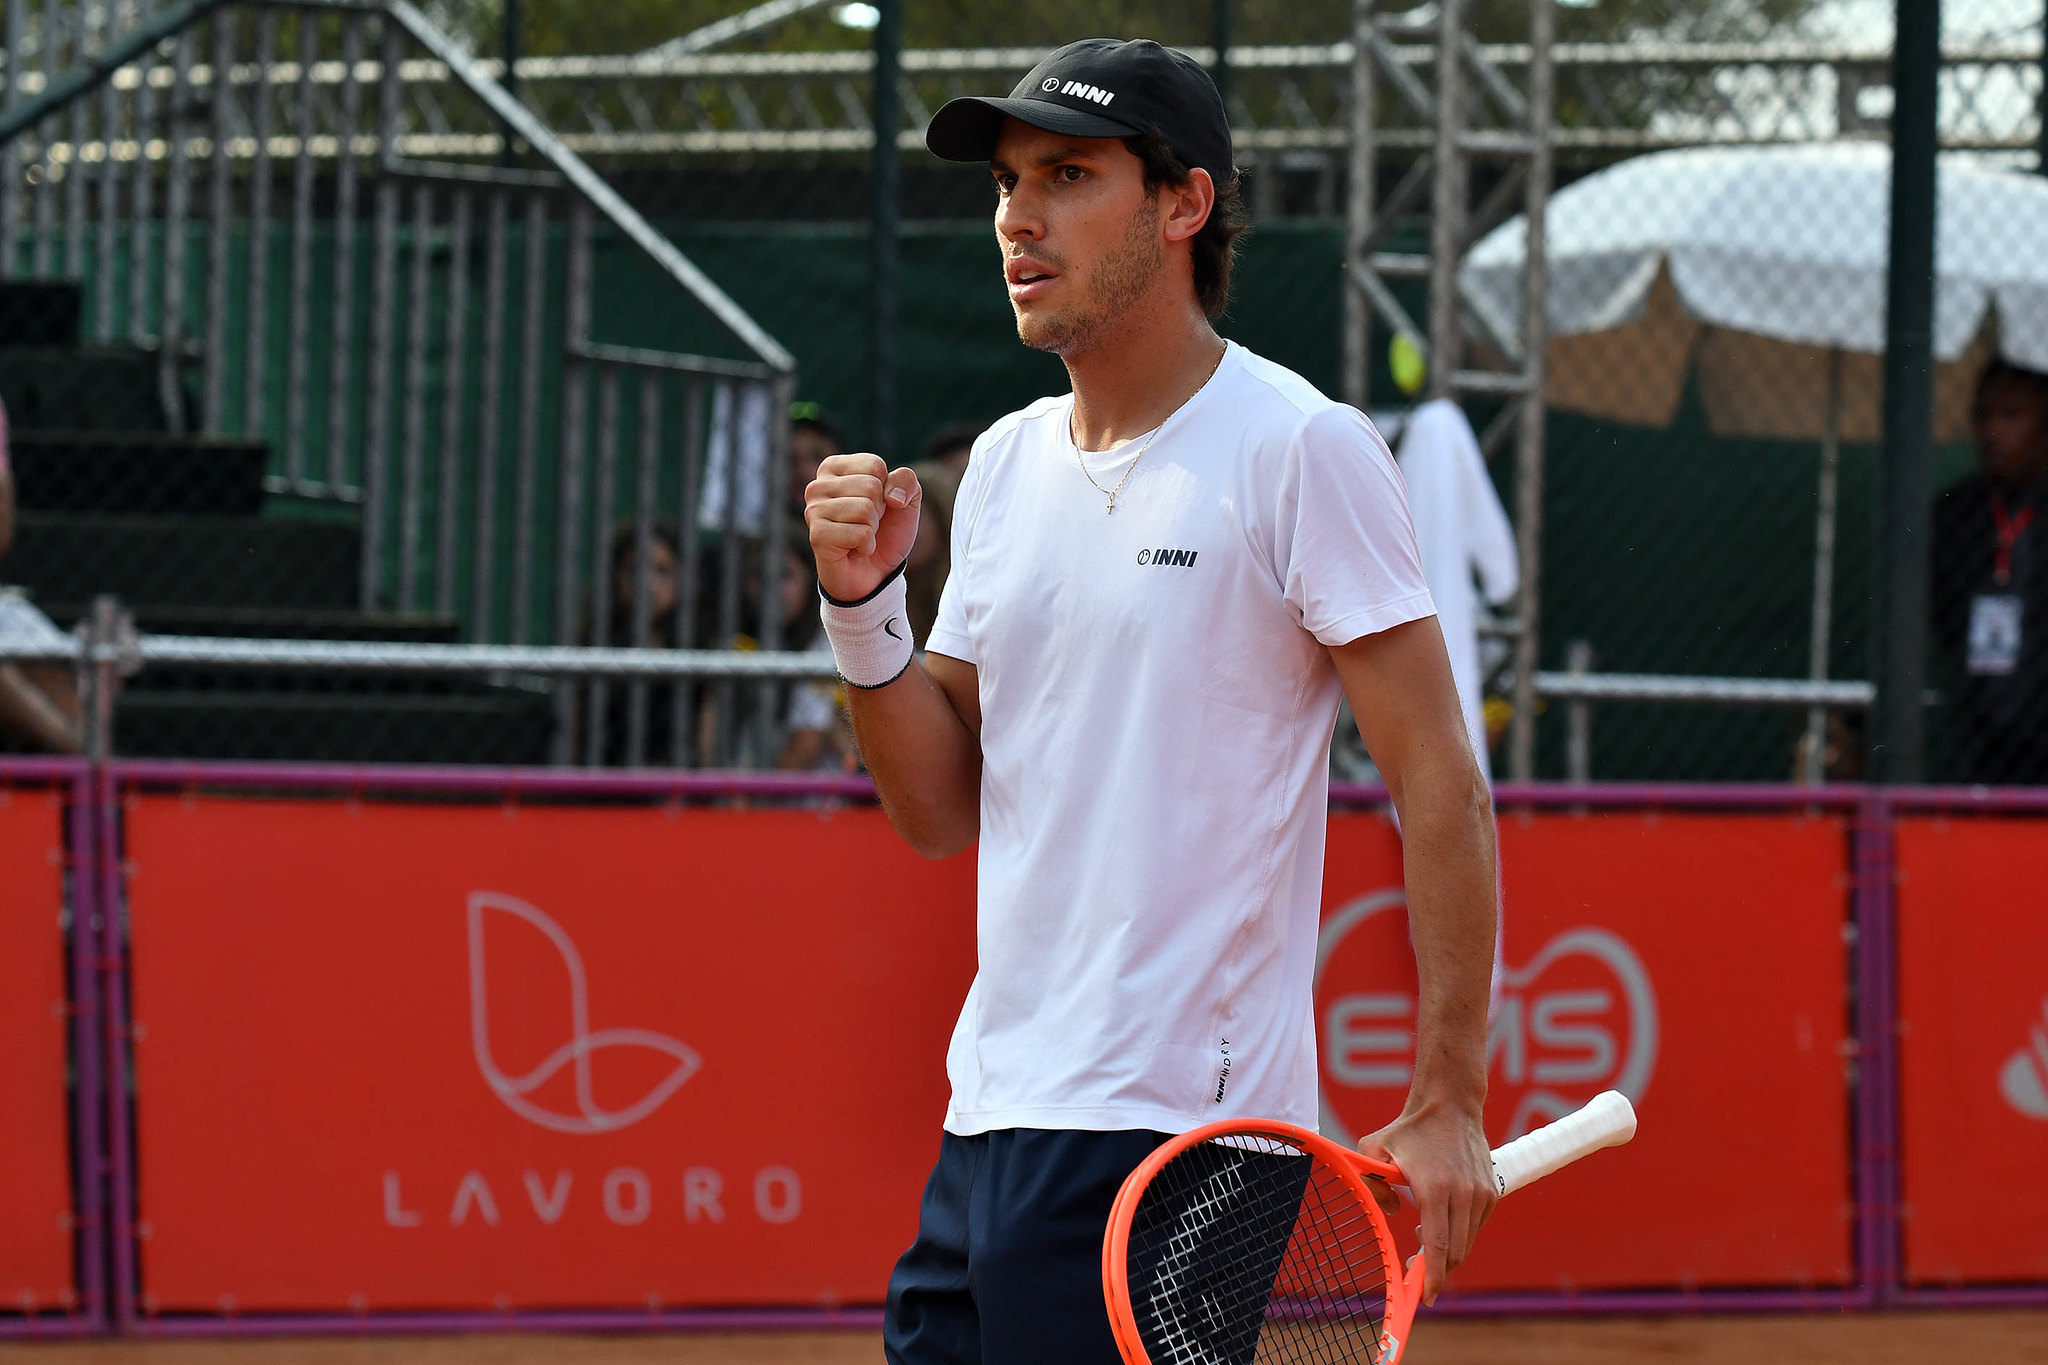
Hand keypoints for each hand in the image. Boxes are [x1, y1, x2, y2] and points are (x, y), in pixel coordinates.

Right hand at [804, 453, 920, 602]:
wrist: (874, 573)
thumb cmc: (885, 532)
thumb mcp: (906, 501)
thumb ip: (906, 481)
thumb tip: (892, 495)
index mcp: (834, 468)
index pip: (874, 466)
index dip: (886, 489)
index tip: (876, 506)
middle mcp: (817, 485)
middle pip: (871, 486)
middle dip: (880, 511)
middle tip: (868, 525)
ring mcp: (813, 510)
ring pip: (865, 509)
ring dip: (872, 529)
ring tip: (861, 536)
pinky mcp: (818, 535)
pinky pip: (861, 533)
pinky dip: (867, 545)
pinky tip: (855, 549)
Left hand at [1357, 1104, 1496, 1305]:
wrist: (1451, 1106)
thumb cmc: (1409, 1129)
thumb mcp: (1374, 1148)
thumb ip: (1371, 1183)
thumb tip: (1389, 1213)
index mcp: (1435, 1189)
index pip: (1438, 1247)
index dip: (1432, 1277)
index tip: (1425, 1297)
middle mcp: (1463, 1194)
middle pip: (1455, 1253)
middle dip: (1437, 1270)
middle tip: (1415, 1271)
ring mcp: (1481, 1194)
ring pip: (1466, 1242)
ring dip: (1448, 1252)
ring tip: (1424, 1239)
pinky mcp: (1491, 1192)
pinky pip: (1475, 1226)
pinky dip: (1460, 1234)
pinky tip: (1442, 1222)